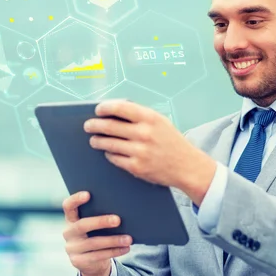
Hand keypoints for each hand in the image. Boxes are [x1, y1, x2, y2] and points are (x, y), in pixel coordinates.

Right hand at [62, 191, 131, 275]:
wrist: (91, 262)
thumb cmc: (97, 235)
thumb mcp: (95, 225)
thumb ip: (100, 216)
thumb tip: (123, 207)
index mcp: (71, 219)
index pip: (68, 206)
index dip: (76, 199)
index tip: (88, 194)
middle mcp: (68, 233)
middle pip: (82, 225)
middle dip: (101, 222)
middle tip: (118, 220)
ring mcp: (72, 248)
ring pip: (94, 243)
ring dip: (113, 240)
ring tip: (128, 239)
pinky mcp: (78, 262)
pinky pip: (99, 256)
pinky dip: (115, 251)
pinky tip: (126, 248)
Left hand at [84, 99, 215, 203]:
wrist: (187, 166)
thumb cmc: (171, 141)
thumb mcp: (160, 122)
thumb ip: (140, 116)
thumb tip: (113, 111)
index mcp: (150, 118)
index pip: (120, 108)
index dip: (105, 108)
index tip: (97, 110)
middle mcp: (144, 133)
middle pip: (110, 126)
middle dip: (95, 125)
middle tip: (88, 126)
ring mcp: (140, 151)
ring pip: (108, 143)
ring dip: (97, 140)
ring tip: (94, 140)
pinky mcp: (136, 167)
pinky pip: (114, 158)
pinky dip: (109, 153)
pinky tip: (108, 151)